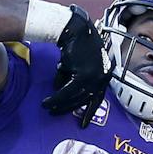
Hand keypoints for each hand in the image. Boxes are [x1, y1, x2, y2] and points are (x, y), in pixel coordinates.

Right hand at [42, 5, 108, 126]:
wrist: (74, 29)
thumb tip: (59, 91)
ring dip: (60, 103)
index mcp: (105, 74)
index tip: (83, 124)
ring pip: (76, 96)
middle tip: (55, 113)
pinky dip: (57, 97)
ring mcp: (96, 75)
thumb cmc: (75, 45)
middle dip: (69, 108)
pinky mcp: (85, 73)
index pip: (97, 97)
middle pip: (85, 99)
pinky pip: (69, 90)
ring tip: (48, 107)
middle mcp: (103, 77)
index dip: (89, 111)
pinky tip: (48, 101)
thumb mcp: (76, 66)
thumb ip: (71, 79)